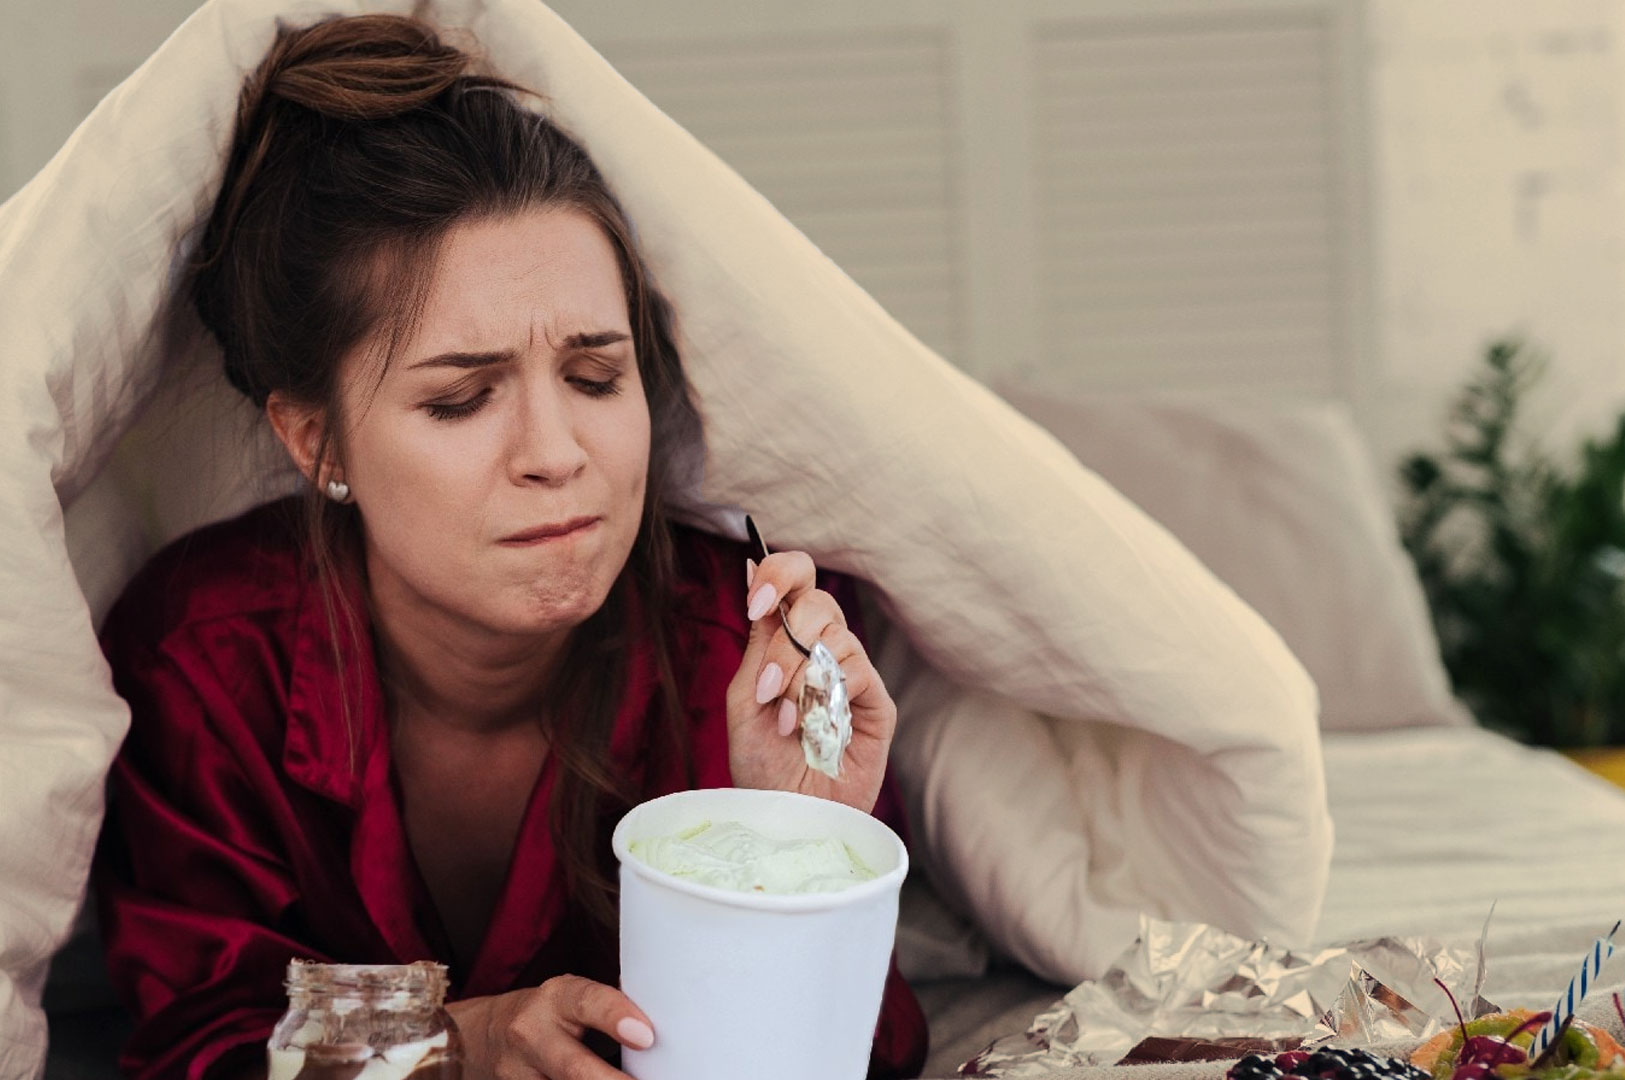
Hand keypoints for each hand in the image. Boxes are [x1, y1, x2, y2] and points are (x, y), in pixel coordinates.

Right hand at [447, 975, 653, 1079]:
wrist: (479, 1037)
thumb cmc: (546, 1015)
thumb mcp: (572, 1000)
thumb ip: (606, 1009)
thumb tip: (663, 1024)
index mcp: (557, 998)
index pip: (588, 1002)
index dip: (616, 1017)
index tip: (646, 1036)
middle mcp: (532, 1033)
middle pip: (574, 1068)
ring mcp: (518, 1072)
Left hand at [725, 551, 896, 812]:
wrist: (785, 819)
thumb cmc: (761, 767)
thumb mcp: (744, 698)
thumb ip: (756, 640)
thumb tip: (750, 567)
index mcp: (789, 642)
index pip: (797, 579)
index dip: (779, 575)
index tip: (756, 601)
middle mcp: (824, 651)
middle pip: (819, 600)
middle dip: (785, 641)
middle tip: (765, 685)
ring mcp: (853, 675)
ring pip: (835, 637)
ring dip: (798, 678)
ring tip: (784, 721)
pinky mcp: (876, 703)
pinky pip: (857, 671)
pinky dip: (825, 696)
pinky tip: (809, 729)